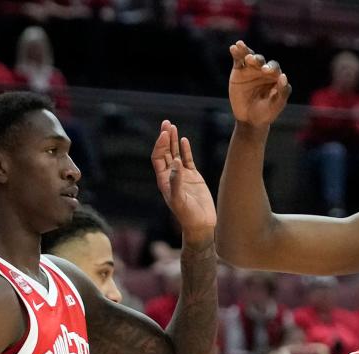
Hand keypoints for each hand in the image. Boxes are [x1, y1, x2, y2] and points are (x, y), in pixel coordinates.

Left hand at [151, 120, 215, 238]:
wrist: (200, 224)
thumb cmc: (187, 215)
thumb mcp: (179, 199)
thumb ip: (176, 180)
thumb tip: (175, 161)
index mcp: (163, 180)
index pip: (158, 157)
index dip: (160, 145)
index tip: (164, 134)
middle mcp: (171, 175)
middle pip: (165, 152)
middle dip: (165, 138)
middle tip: (166, 123)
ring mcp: (183, 175)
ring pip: (175, 153)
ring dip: (173, 140)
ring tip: (173, 126)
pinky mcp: (194, 177)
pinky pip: (188, 160)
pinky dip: (186, 150)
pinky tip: (184, 140)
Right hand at [228, 40, 290, 128]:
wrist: (250, 120)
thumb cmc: (267, 113)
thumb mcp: (276, 105)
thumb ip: (282, 92)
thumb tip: (284, 76)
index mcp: (275, 77)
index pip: (274, 68)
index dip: (271, 68)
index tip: (266, 71)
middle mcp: (263, 71)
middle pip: (261, 61)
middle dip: (258, 60)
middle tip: (253, 61)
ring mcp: (251, 69)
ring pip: (249, 57)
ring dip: (246, 51)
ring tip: (240, 45)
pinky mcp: (239, 70)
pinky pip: (238, 60)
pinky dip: (236, 53)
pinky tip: (234, 48)